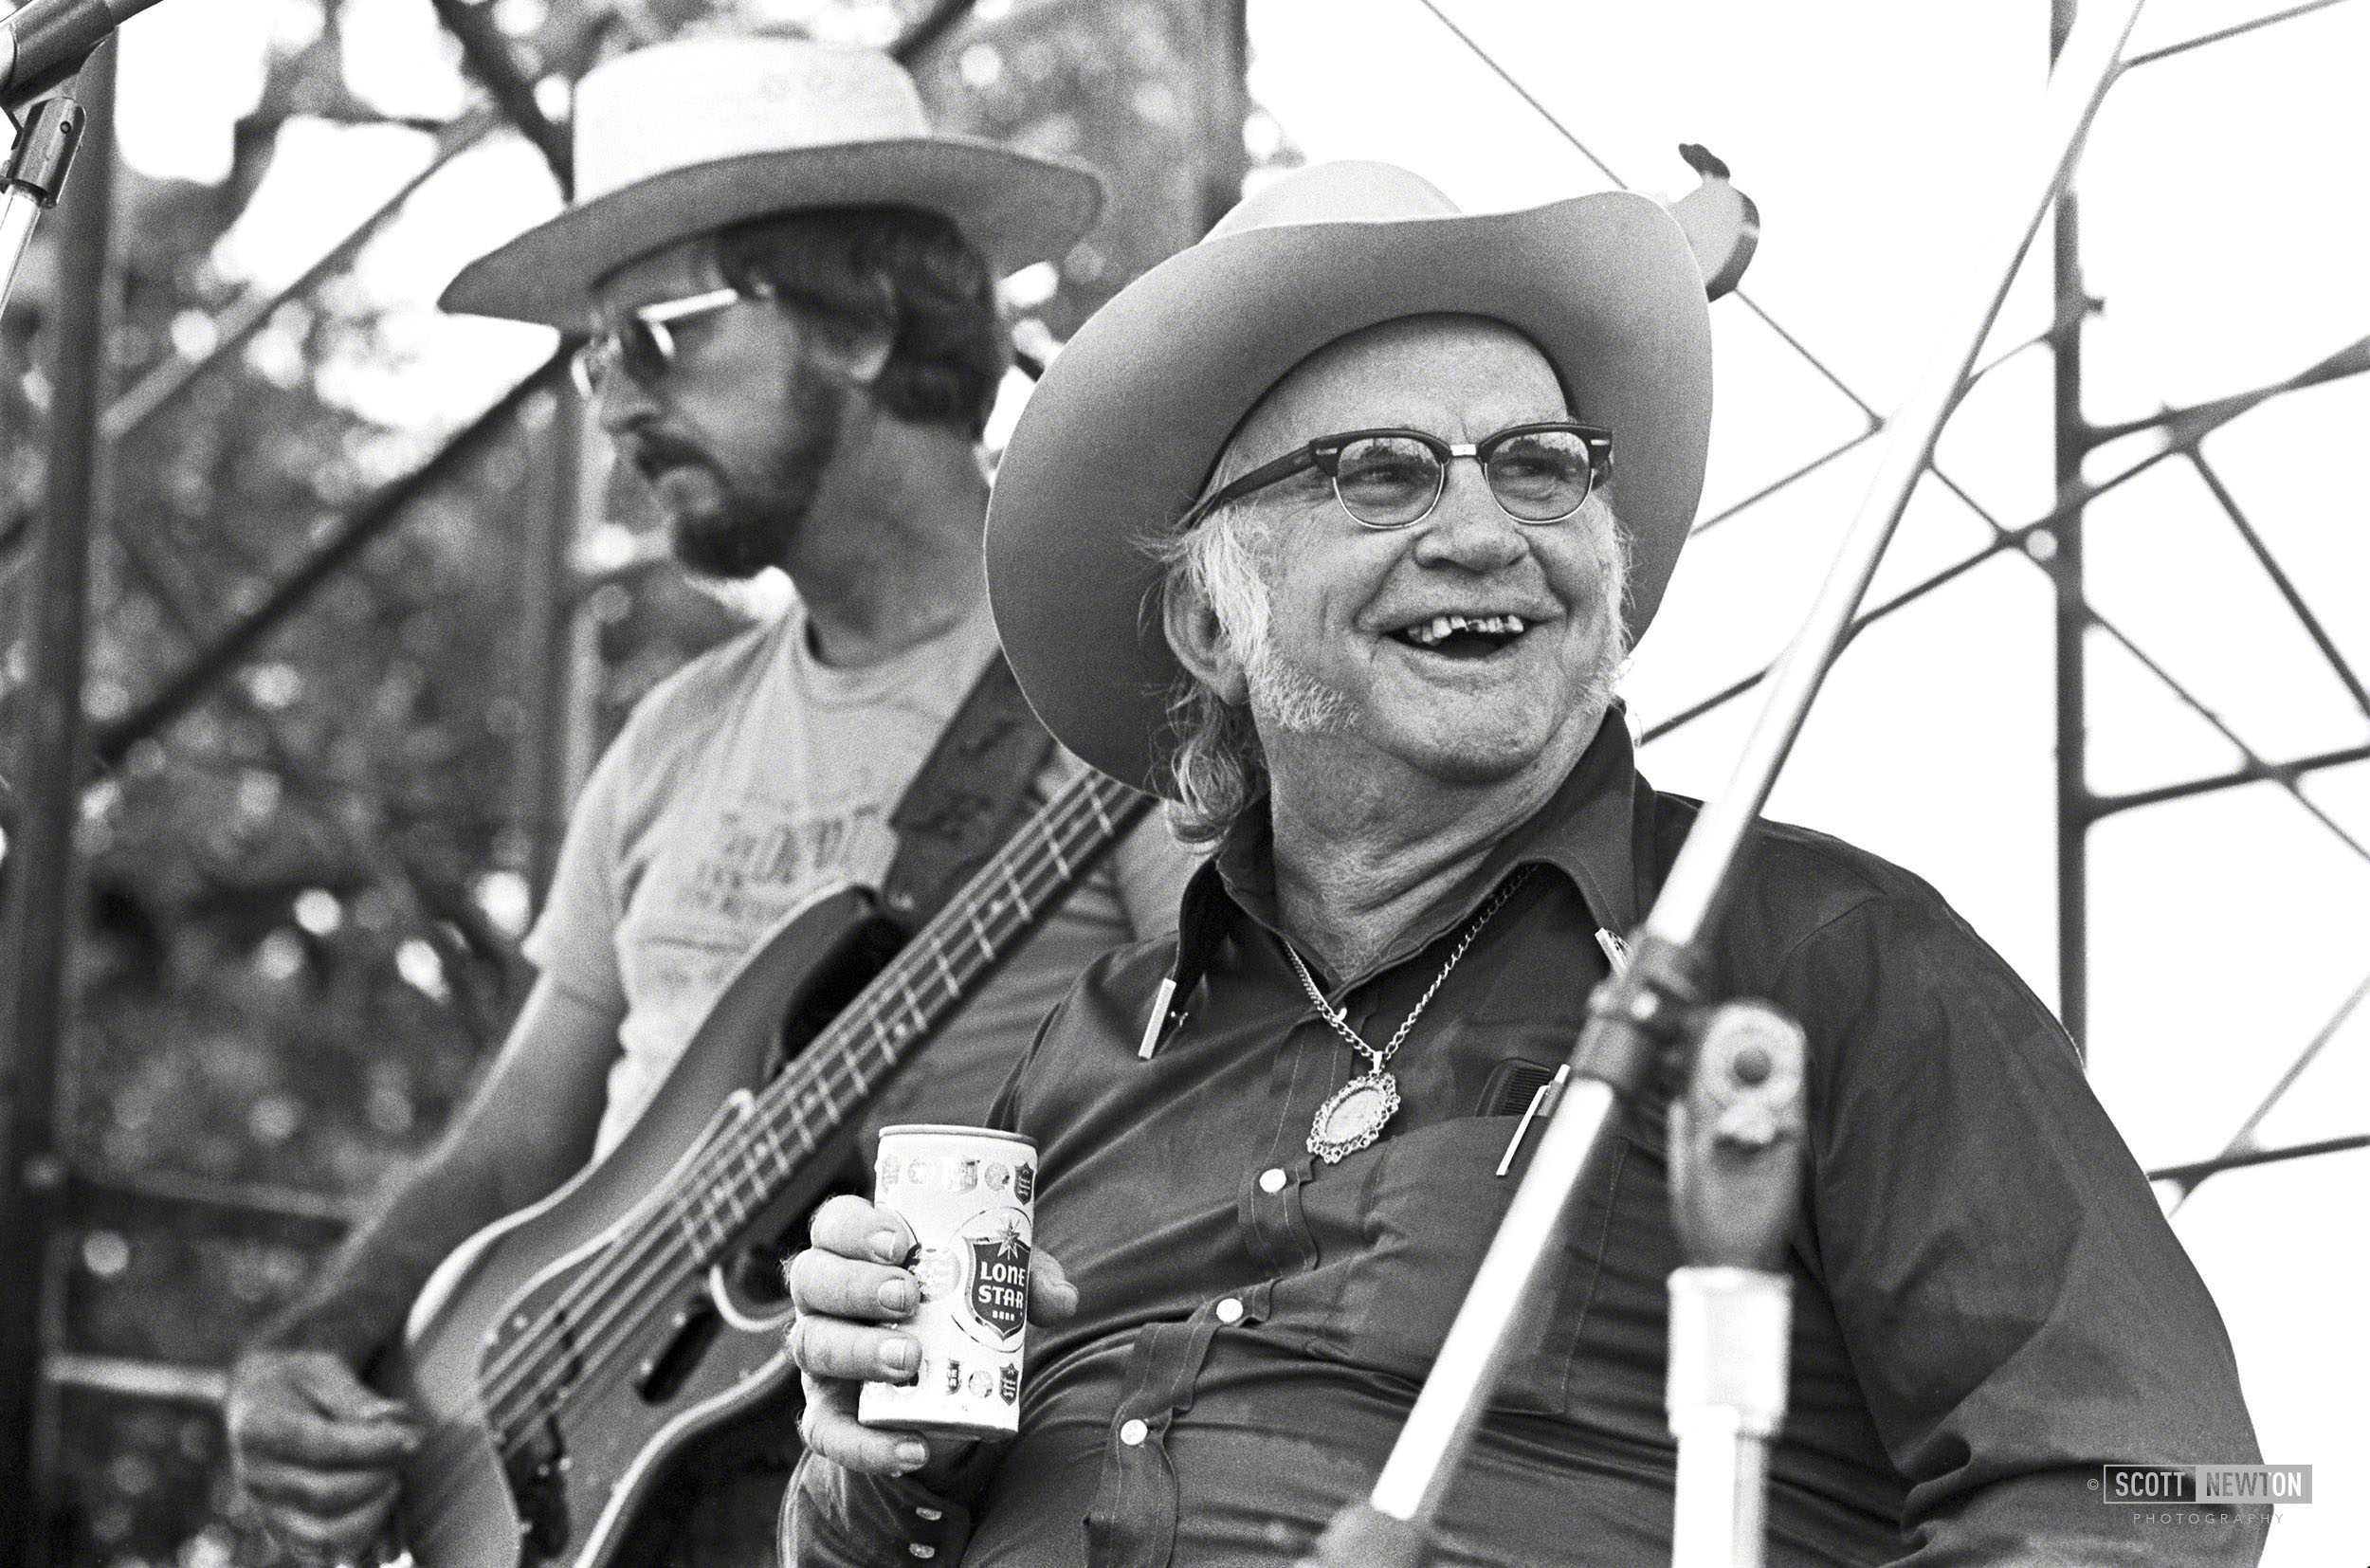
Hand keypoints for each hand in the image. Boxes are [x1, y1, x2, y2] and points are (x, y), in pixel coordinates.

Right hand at [225, 1347, 420, 1559]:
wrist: (259, 1400)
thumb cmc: (298, 1381)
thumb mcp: (323, 1371)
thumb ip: (358, 1399)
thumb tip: (399, 1422)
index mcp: (260, 1429)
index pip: (324, 1447)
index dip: (376, 1446)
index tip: (415, 1437)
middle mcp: (255, 1477)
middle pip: (327, 1494)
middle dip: (379, 1477)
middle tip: (406, 1455)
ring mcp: (264, 1510)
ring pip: (323, 1535)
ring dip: (372, 1515)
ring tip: (395, 1483)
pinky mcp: (279, 1530)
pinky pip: (319, 1552)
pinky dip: (358, 1540)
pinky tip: (381, 1508)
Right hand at [784, 1194, 1075, 1478]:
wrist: (939, 1378)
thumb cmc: (956, 1301)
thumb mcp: (991, 1277)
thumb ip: (1025, 1277)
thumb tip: (1062, 1300)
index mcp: (854, 1248)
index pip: (834, 1223)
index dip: (856, 1228)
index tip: (899, 1240)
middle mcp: (824, 1297)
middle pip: (812, 1278)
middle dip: (856, 1286)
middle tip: (907, 1298)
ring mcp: (820, 1355)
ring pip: (812, 1346)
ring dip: (856, 1351)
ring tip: (908, 1360)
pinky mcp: (828, 1412)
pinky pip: (826, 1432)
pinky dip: (864, 1445)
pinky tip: (911, 1448)